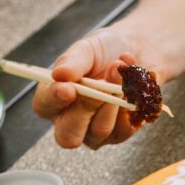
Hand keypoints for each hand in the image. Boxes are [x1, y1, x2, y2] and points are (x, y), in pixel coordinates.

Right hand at [32, 28, 162, 149]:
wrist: (140, 52)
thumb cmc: (105, 51)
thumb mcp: (87, 49)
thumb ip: (74, 61)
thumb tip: (59, 74)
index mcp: (53, 98)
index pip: (45, 105)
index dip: (55, 99)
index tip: (68, 88)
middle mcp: (70, 121)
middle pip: (68, 135)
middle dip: (86, 108)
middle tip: (102, 82)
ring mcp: (95, 132)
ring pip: (100, 130)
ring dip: (113, 99)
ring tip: (119, 70)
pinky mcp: (120, 134)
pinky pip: (124, 128)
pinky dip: (130, 102)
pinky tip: (133, 83)